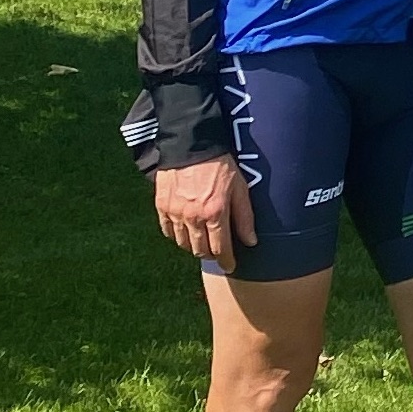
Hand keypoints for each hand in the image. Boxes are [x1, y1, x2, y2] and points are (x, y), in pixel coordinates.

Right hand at [155, 155, 254, 271]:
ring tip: (203, 242)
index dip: (226, 261)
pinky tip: (185, 232)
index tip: (230, 266)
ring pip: (183, 243)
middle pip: (200, 250)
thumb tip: (250, 242)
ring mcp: (174, 213)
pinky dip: (177, 236)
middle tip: (218, 252)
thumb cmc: (221, 165)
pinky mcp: (161, 206)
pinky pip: (168, 231)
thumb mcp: (240, 188)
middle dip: (211, 255)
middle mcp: (192, 217)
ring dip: (194, 247)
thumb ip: (245, 217)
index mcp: (215, 213)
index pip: (220, 248)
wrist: (191, 145)